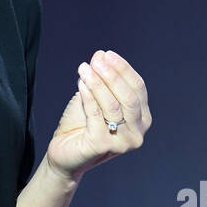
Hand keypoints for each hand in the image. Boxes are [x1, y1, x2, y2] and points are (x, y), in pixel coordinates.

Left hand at [46, 49, 151, 182]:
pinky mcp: (102, 145)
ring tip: (84, 69)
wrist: (64, 152)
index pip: (138, 88)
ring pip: (113, 106)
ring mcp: (122, 142)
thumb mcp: (94, 97)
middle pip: (129, 97)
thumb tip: (101, 54)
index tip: (106, 54)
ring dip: (98, 83)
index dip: (123, 69)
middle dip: (112, 75)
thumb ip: (100, 79)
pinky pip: (96, 115)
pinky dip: (89, 96)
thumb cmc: (81, 125)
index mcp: (142, 119)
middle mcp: (137, 133)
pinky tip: (81, 83)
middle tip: (96, 60)